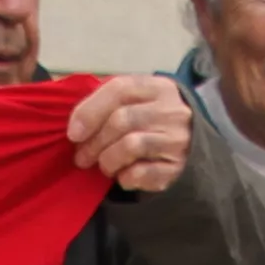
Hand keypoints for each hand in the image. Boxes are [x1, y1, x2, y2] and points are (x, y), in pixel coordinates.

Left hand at [68, 72, 196, 194]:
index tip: (73, 133)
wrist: (190, 147)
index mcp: (158, 88)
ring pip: (129, 146)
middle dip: (94, 142)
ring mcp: (177, 140)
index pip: (119, 89)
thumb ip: (107, 104)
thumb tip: (75, 125)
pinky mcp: (177, 168)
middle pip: (121, 120)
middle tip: (82, 157)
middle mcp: (172, 111)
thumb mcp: (135, 102)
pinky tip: (123, 175)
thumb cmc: (150, 122)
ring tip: (103, 166)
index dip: (90, 111)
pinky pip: (140, 173)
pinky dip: (124, 177)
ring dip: (107, 160)